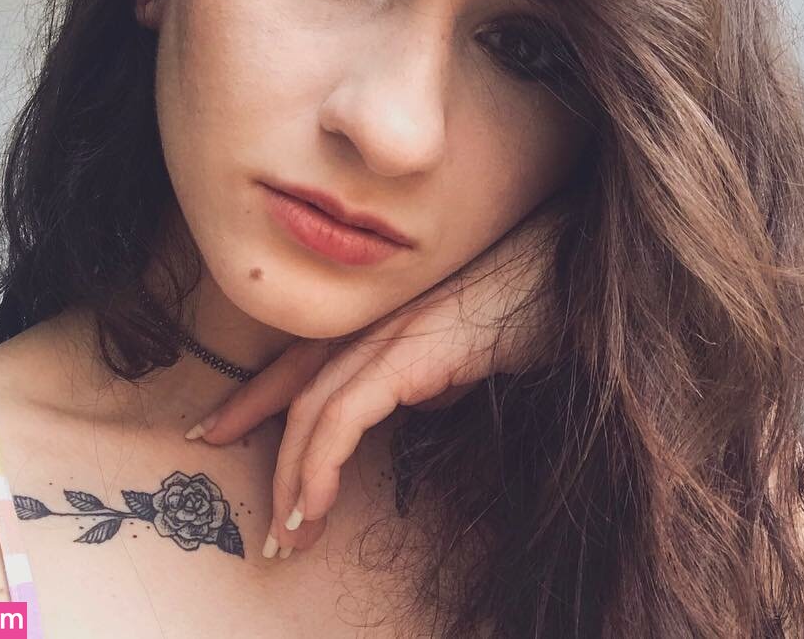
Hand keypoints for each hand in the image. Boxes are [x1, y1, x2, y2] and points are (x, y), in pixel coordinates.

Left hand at [187, 198, 562, 559]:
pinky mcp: (415, 350)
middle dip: (256, 431)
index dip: (259, 393)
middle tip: (239, 488)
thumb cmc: (540, 302)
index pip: (307, 356)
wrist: (581, 270)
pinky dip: (321, 461)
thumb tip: (420, 401)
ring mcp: (395, 330)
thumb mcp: (476, 349)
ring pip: (313, 403)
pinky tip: (315, 504)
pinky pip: (348, 411)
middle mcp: (381, 319)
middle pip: (294, 378)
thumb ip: (440, 372)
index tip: (222, 427)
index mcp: (390, 317)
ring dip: (290, 473)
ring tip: (286, 533)